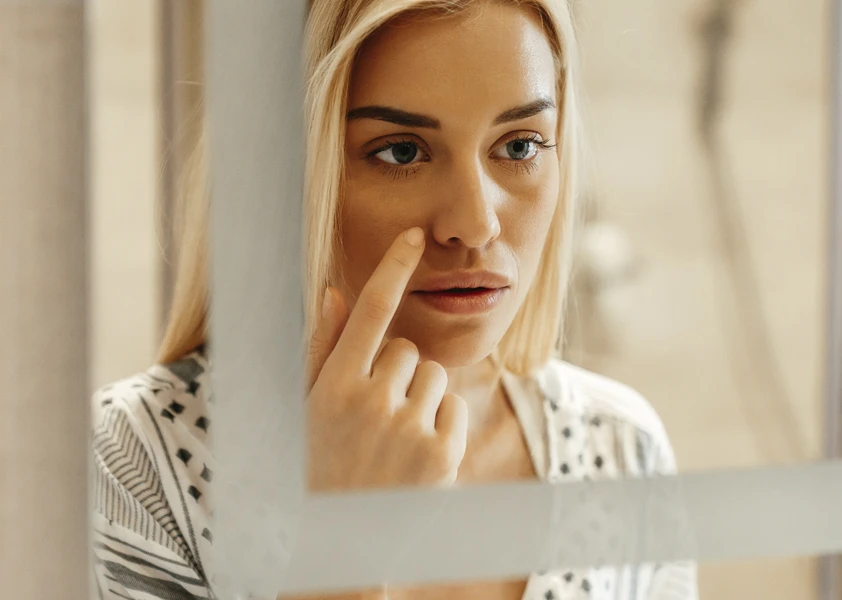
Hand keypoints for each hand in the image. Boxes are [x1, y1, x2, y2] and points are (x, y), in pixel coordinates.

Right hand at [305, 227, 467, 490]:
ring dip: (419, 396)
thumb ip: (323, 348)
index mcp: (332, 387)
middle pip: (407, 349)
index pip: (370, 312)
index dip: (392, 268)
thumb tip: (336, 290)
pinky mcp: (442, 454)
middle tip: (372, 414)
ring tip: (391, 436)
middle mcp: (371, 403)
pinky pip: (454, 407)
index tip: (413, 236)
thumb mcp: (308, 408)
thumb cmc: (317, 464)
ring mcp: (409, 429)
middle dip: (395, 372)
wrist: (338, 542)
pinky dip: (440, 422)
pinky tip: (413, 452)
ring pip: (433, 376)